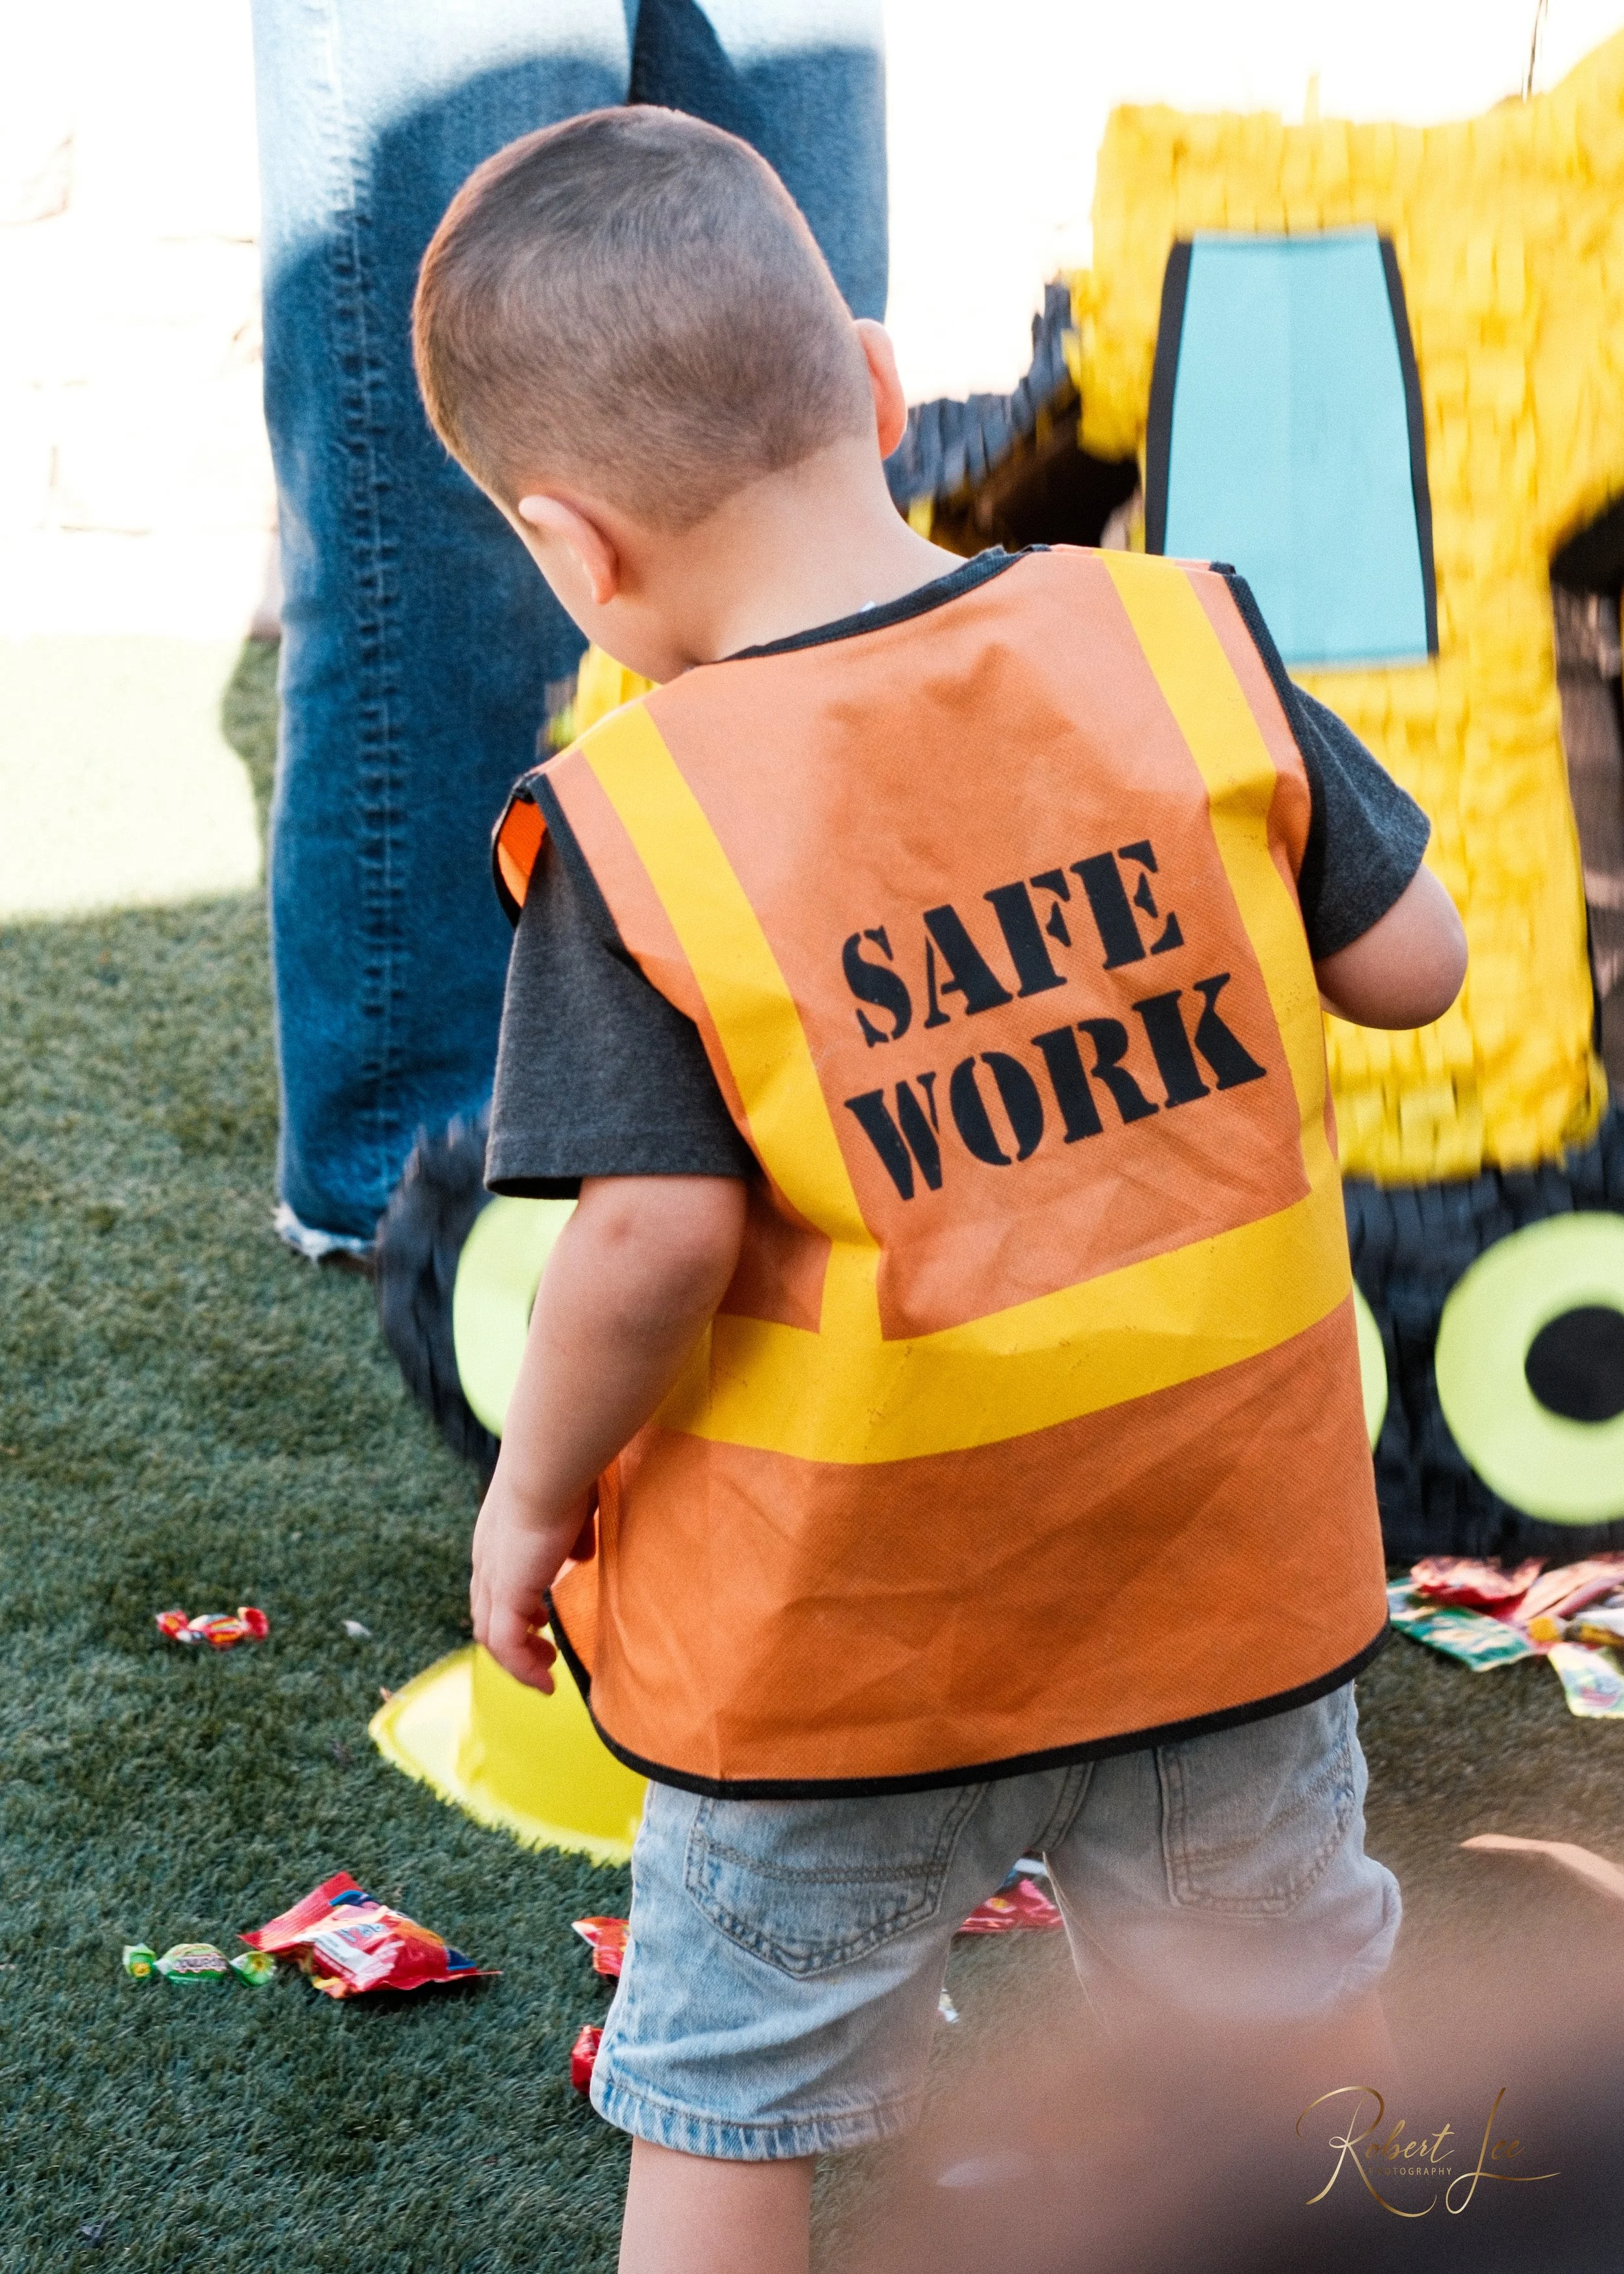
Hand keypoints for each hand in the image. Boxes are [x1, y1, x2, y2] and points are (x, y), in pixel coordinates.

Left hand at [469, 1466, 589, 1691]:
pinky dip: (523, 1668)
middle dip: (515, 1640)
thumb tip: (579, 1553)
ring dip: (518, 1659)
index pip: (494, 1586)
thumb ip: (573, 1536)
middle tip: (543, 1653)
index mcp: (498, 1539)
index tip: (540, 1622)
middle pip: (487, 1616)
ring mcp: (492, 1580)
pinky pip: (508, 1646)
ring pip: (492, 1636)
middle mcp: (487, 1561)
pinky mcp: (505, 1595)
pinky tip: (546, 1682)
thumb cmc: (565, 1476)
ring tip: (544, 1673)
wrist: (547, 1468)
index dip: (515, 1608)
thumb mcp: (572, 1512)